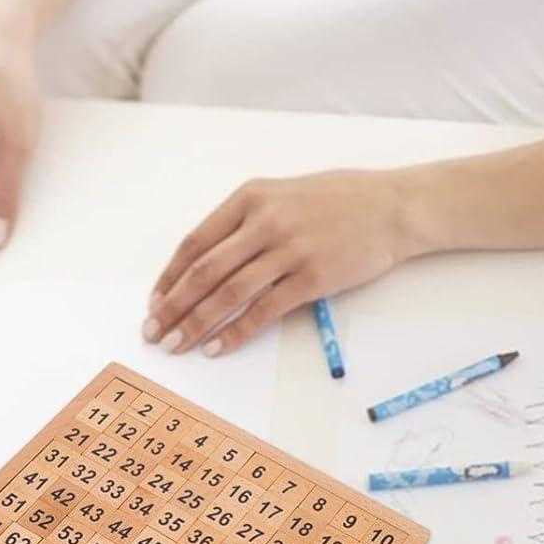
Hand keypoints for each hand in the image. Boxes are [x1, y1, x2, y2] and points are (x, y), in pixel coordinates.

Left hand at [143, 171, 414, 357]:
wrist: (391, 207)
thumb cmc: (338, 200)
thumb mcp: (281, 195)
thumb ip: (244, 222)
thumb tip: (204, 263)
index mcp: (250, 197)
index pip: (195, 242)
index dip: (169, 276)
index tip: (154, 302)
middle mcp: (264, 220)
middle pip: (204, 271)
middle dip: (173, 306)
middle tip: (152, 332)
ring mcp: (289, 249)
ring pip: (229, 293)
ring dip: (196, 323)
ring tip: (176, 345)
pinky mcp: (312, 277)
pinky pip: (264, 310)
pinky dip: (236, 332)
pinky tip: (217, 348)